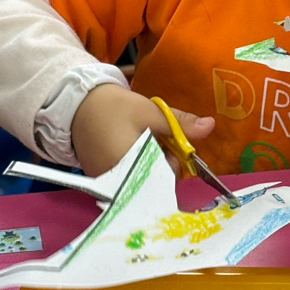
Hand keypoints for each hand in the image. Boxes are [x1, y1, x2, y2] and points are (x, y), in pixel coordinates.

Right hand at [71, 83, 214, 176]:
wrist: (78, 105)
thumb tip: (210, 126)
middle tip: (153, 137)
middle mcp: (119, 182)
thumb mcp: (151, 111)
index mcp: (132, 166)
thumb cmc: (114, 107)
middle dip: (162, 161)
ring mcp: (110, 185)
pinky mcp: (105, 182)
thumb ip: (180, 124)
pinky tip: (130, 148)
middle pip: (156, 182)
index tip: (168, 140)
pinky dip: (137, 166)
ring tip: (139, 140)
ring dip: (150, 163)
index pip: (166, 176)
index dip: (174, 158)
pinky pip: (131, 180)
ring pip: (144, 181)